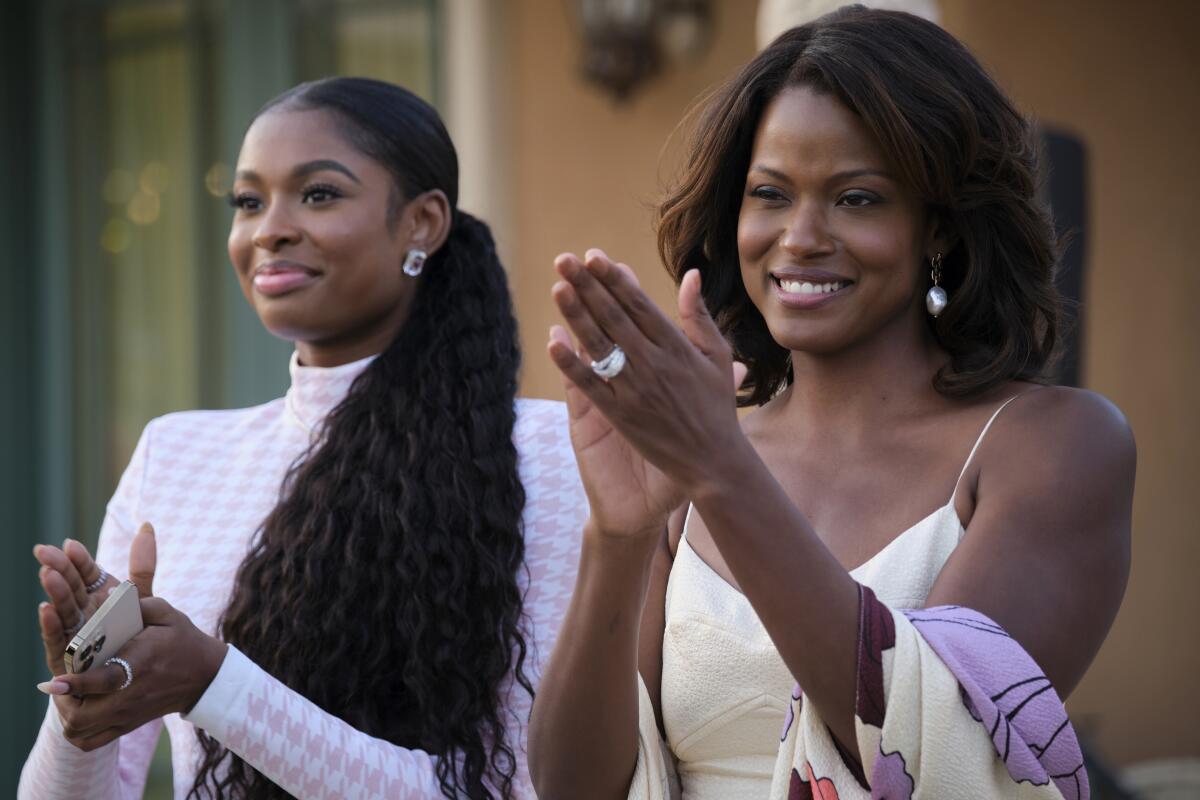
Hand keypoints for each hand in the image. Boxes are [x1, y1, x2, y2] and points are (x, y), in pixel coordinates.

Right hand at [33, 523, 155, 677]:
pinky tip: (46, 608)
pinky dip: (52, 625)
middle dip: (59, 569)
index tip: (71, 543)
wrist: (131, 680)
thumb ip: (142, 566)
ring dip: (55, 592)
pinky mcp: (68, 658)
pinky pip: (59, 640)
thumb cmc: (131, 638)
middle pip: (71, 588)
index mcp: (97, 596)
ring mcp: (73, 634)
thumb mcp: (141, 600)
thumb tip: (147, 526)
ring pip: (63, 610)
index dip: (79, 559)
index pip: (85, 573)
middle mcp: (82, 612)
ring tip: (47, 574)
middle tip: (47, 552)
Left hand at [38, 598, 227, 750]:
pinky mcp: (126, 726)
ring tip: (67, 695)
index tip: (53, 681)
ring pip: (80, 731)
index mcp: (140, 665)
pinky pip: (89, 742)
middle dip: (62, 702)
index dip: (75, 683)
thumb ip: (140, 602)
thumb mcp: (168, 614)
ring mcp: (127, 715)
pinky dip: (76, 732)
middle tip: (59, 683)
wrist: (205, 677)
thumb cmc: (182, 642)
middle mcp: (130, 696)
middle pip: (82, 717)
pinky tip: (78, 712)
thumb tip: (107, 594)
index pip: (103, 680)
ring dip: (66, 715)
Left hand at [547, 250, 748, 503]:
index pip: (639, 305)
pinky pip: (591, 386)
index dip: (615, 279)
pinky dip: (572, 365)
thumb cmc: (717, 406)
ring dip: (576, 315)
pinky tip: (554, 342)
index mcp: (676, 347)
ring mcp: (635, 390)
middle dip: (588, 286)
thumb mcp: (718, 356)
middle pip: (613, 318)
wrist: (713, 462)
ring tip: (557, 287)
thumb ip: (699, 316)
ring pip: (599, 345)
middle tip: (564, 260)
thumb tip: (691, 275)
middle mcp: (654, 364)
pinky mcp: (620, 416)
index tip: (594, 256)